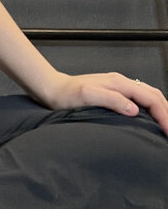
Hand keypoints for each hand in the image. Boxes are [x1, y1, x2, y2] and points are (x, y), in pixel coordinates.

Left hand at [42, 71, 167, 134]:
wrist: (53, 89)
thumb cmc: (66, 94)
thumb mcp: (86, 96)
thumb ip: (110, 100)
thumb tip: (134, 110)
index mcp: (119, 83)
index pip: (151, 98)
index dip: (164, 115)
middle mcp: (122, 82)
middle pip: (155, 95)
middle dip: (167, 113)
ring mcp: (119, 87)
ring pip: (149, 96)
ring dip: (161, 110)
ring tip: (166, 125)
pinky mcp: (114, 93)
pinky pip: (140, 99)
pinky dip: (151, 108)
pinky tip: (151, 118)